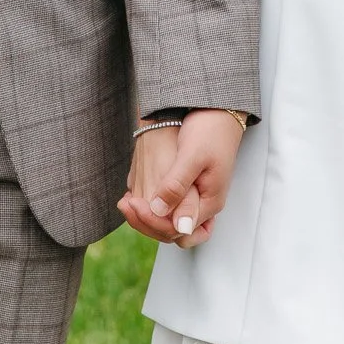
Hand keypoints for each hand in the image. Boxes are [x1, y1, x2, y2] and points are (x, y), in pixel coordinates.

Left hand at [119, 111, 243, 247]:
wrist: (218, 111)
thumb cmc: (210, 130)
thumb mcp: (192, 156)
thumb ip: (178, 187)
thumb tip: (164, 216)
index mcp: (209, 202)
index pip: (179, 231)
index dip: (154, 223)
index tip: (135, 204)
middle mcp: (203, 205)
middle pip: (172, 232)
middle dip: (146, 223)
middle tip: (126, 204)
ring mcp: (195, 198)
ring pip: (167, 222)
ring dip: (145, 217)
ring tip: (125, 202)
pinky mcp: (185, 188)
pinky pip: (166, 208)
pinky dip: (148, 207)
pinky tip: (133, 195)